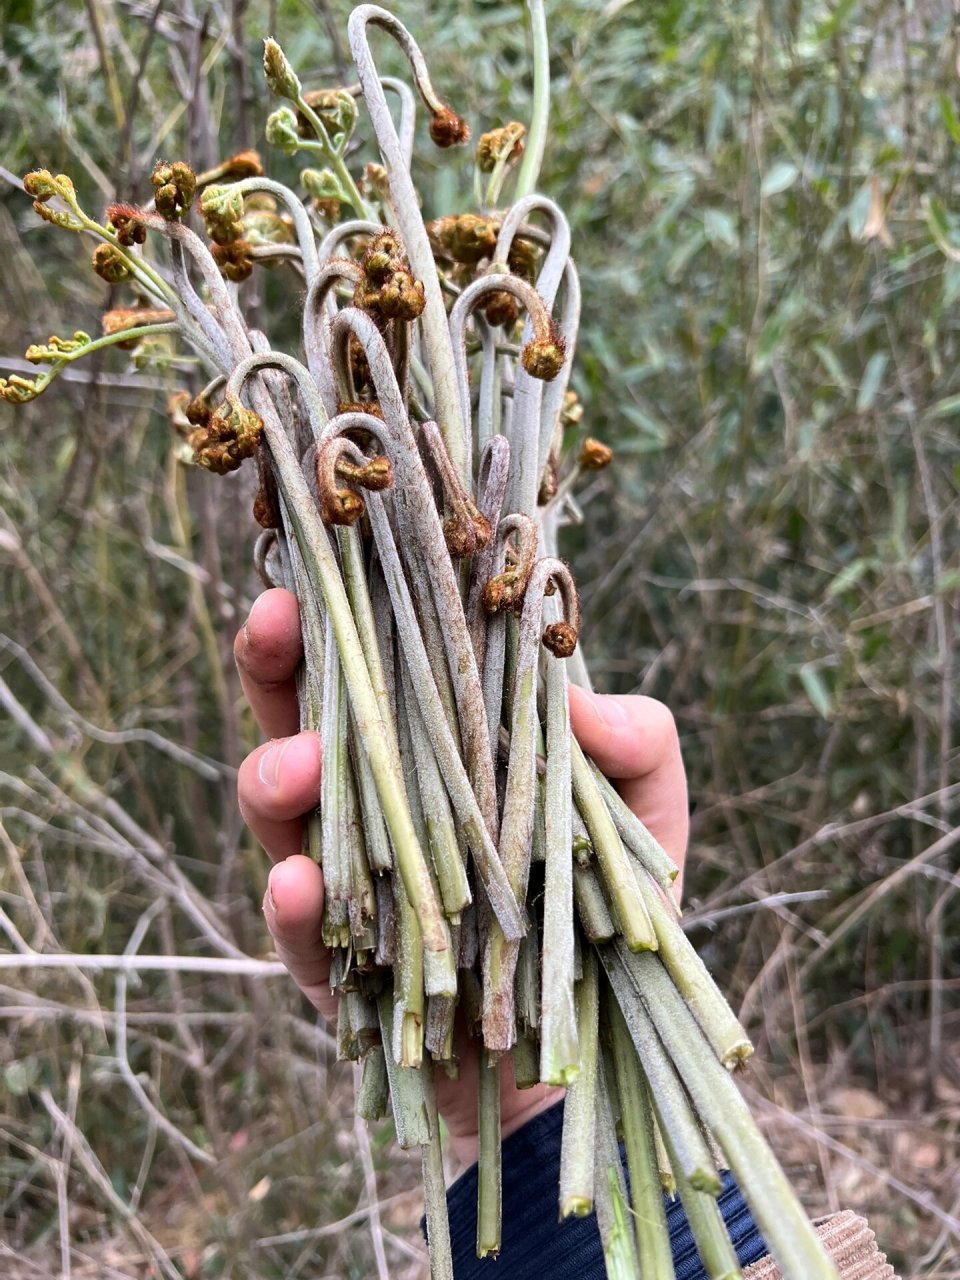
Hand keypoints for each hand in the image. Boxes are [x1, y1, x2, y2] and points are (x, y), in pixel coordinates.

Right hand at [235, 587, 688, 1166]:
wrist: (593, 1048)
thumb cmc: (613, 914)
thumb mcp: (646, 819)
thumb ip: (641, 747)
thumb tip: (586, 705)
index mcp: (440, 755)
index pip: (380, 669)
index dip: (350, 613)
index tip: (335, 560)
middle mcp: (381, 807)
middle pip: (305, 722)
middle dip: (276, 668)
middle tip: (272, 622)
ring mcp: (353, 887)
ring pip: (283, 819)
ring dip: (275, 779)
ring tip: (299, 764)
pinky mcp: (341, 978)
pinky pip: (298, 937)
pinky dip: (293, 906)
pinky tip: (300, 877)